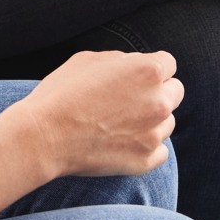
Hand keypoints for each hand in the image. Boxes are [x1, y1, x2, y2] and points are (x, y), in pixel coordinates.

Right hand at [8, 50, 183, 176]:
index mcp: (148, 70)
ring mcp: (154, 133)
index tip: (134, 77)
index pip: (168, 63)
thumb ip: (121, 59)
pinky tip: (125, 142)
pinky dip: (147, 147)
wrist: (44, 137)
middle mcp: (159, 101)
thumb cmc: (62, 93)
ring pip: (168, 122)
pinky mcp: (146, 160)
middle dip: (158, 92)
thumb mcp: (89, 59)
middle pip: (175, 91)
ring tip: (122, 123)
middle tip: (131, 99)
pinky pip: (161, 151)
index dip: (149, 68)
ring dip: (153, 120)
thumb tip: (134, 65)